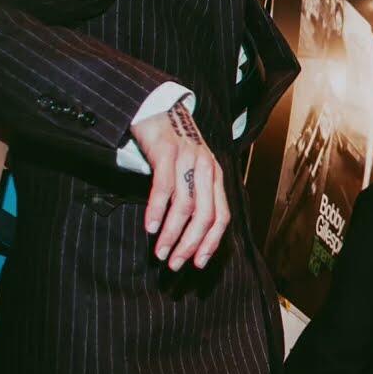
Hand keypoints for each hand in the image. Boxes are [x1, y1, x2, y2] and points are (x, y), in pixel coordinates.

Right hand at [130, 100, 227, 270]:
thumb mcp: (191, 170)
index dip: (212, 242)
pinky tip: (149, 227)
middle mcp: (208, 168)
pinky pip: (165, 187)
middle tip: (174, 264)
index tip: (198, 263)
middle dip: (191, 244)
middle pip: (206, 215)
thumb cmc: (172, 146)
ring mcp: (189, 159)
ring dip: (172, 233)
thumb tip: (188, 233)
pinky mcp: (167, 152)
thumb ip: (194, 195)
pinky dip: (157, 210)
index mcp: (216, 176)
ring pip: (186, 205)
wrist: (158, 109)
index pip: (222, 216)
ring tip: (159, 252)